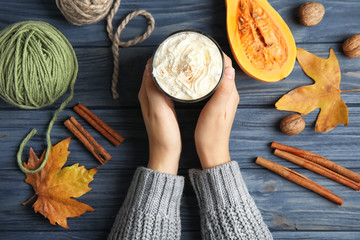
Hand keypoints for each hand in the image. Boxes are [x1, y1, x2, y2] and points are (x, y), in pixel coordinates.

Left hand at [138, 59, 180, 174]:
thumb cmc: (162, 133)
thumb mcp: (158, 110)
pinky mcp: (165, 106)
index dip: (158, 57)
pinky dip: (174, 81)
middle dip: (166, 61)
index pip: (149, 69)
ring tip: (183, 62)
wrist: (165, 152)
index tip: (170, 48)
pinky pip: (169, 88)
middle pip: (156, 72)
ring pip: (163, 79)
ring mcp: (157, 101)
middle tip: (180, 52)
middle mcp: (149, 95)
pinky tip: (183, 80)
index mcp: (146, 93)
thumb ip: (154, 90)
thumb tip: (152, 68)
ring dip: (171, 70)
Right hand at [194, 53, 238, 168]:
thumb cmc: (212, 134)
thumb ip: (223, 91)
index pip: (227, 66)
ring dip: (208, 67)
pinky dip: (205, 77)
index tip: (204, 46)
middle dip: (211, 57)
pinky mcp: (216, 103)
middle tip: (196, 50)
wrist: (212, 152)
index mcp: (230, 94)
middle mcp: (229, 94)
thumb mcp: (216, 112)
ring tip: (194, 59)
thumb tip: (229, 69)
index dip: (217, 54)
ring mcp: (223, 99)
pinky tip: (195, 77)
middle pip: (222, 69)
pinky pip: (213, 84)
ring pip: (217, 76)